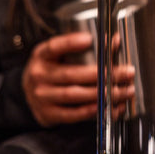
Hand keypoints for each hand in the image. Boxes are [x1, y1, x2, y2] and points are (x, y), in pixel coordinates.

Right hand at [21, 33, 135, 125]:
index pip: (54, 47)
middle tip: (126, 72)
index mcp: (41, 56)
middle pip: (72, 74)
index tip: (90, 39)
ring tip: (124, 91)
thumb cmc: (51, 71)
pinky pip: (74, 114)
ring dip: (104, 93)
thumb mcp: (59, 55)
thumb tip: (115, 40)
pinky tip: (110, 106)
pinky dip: (95, 111)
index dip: (71, 43)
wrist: (28, 95)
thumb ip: (83, 47)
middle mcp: (39, 75)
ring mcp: (42, 96)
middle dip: (103, 74)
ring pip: (76, 95)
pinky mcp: (49, 114)